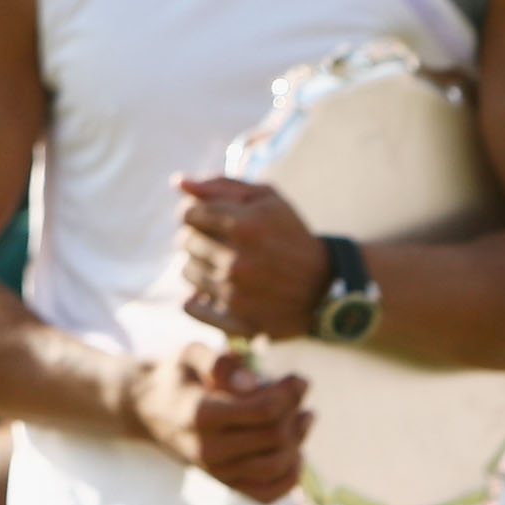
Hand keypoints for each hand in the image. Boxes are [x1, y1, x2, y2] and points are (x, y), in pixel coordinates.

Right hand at [129, 341, 310, 503]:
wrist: (149, 409)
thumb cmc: (177, 376)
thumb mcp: (191, 353)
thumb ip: (221, 362)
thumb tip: (252, 384)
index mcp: (201, 414)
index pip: (264, 410)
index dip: (290, 393)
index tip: (298, 378)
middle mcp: (209, 449)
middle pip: (275, 437)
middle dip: (295, 412)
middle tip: (298, 394)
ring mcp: (217, 471)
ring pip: (276, 465)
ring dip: (298, 441)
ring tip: (304, 417)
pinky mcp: (225, 484)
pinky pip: (266, 494)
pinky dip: (289, 478)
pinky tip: (295, 453)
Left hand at [176, 175, 330, 338]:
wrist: (326, 286)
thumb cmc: (291, 235)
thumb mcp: (266, 199)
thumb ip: (220, 186)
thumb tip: (177, 182)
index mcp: (245, 226)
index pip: (187, 214)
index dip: (194, 212)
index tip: (207, 217)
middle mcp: (237, 262)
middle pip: (185, 241)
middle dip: (198, 237)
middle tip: (220, 241)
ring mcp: (235, 295)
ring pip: (187, 271)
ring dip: (200, 265)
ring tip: (224, 264)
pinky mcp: (235, 322)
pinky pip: (190, 306)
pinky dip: (198, 298)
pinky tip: (218, 289)